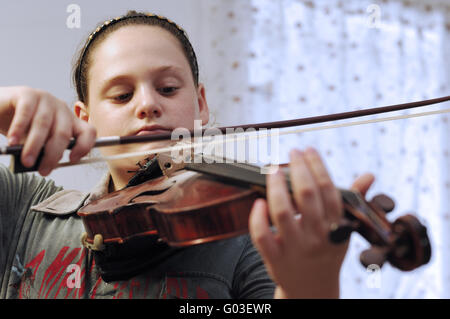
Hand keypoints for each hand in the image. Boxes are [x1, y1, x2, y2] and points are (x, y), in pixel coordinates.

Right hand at [0, 86, 95, 175]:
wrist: (0, 108)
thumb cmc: (22, 127)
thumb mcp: (38, 141)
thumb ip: (46, 150)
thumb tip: (46, 165)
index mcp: (70, 121)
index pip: (88, 132)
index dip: (85, 146)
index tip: (73, 159)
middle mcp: (61, 109)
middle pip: (63, 133)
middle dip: (53, 155)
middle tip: (43, 170)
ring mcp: (46, 99)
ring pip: (44, 125)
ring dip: (35, 146)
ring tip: (26, 160)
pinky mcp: (27, 93)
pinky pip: (26, 113)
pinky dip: (19, 129)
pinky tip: (12, 142)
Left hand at [249, 147, 373, 297]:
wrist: (313, 290)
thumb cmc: (327, 251)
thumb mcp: (343, 230)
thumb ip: (351, 201)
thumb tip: (369, 175)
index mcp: (336, 227)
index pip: (329, 190)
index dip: (317, 166)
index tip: (308, 150)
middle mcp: (317, 237)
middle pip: (306, 196)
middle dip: (298, 168)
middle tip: (292, 153)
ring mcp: (295, 249)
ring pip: (282, 212)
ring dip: (276, 187)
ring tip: (274, 170)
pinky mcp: (275, 259)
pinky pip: (262, 236)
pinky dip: (258, 218)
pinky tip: (258, 201)